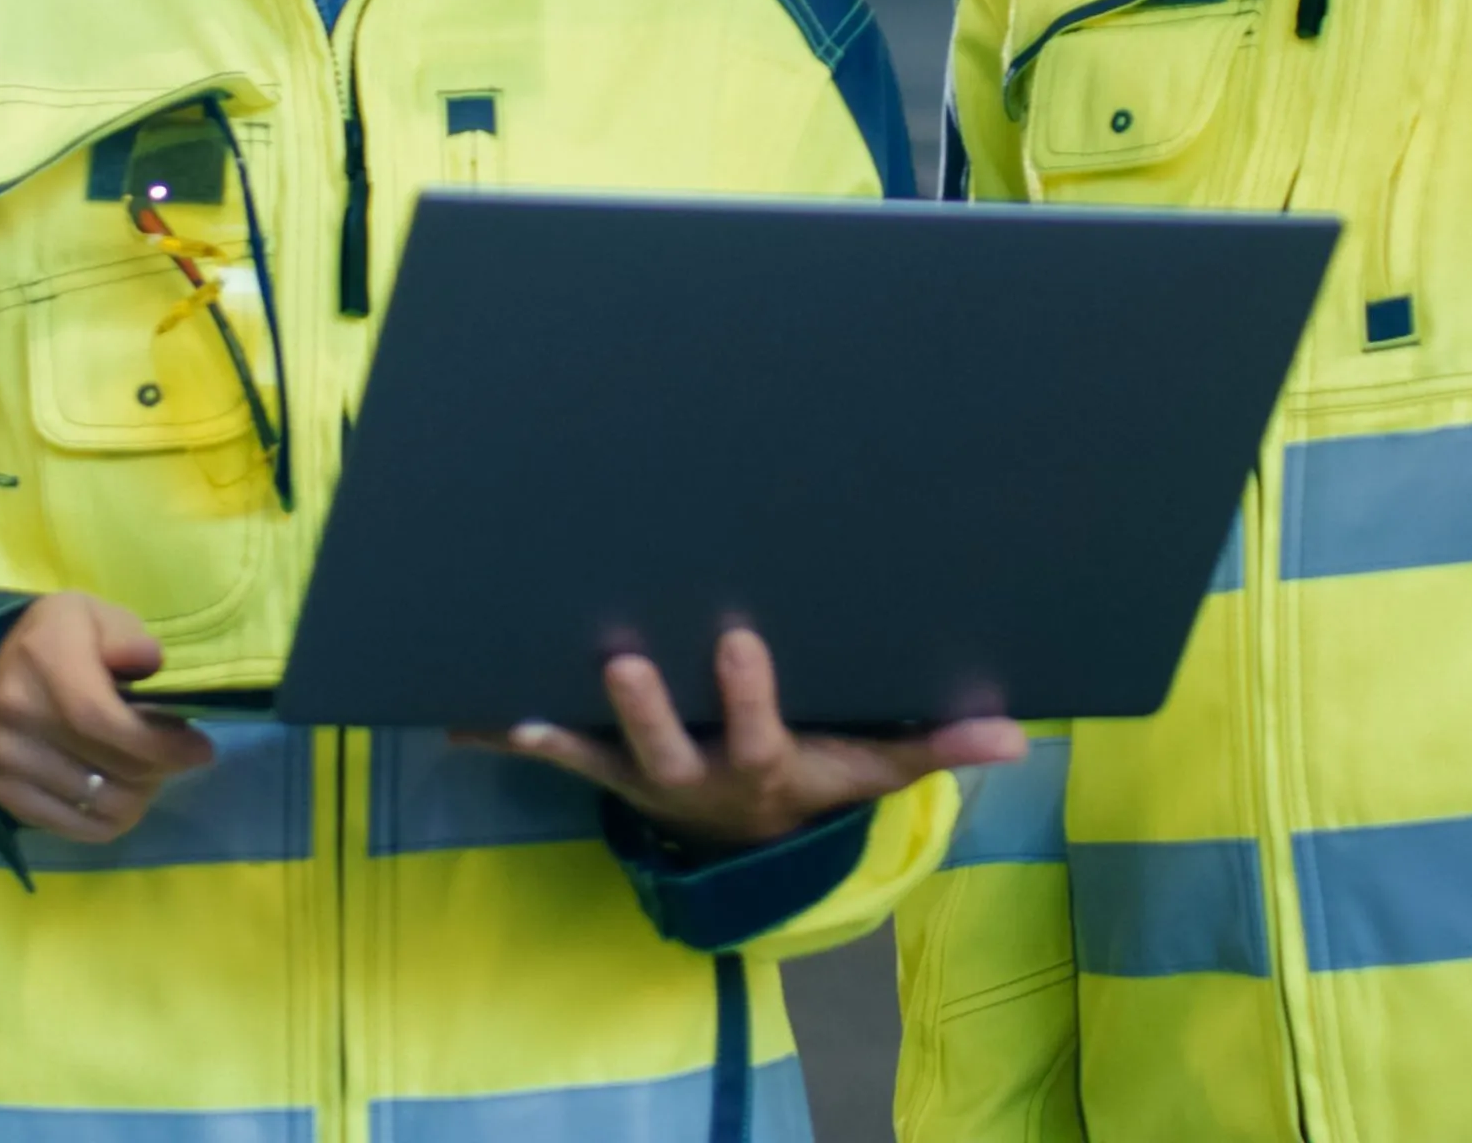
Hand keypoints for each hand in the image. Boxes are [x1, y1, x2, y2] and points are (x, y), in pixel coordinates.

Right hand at [0, 592, 215, 842]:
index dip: (158, 743)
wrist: (0, 663)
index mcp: (43, 660)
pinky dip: (110, 818)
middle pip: (108, 767)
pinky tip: (120, 790)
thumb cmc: (64, 636)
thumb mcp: (98, 616)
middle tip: (177, 754)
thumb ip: (127, 637)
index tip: (201, 749)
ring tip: (147, 769)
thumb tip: (150, 661)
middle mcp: (16, 714)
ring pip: (99, 804)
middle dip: (159, 767)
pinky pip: (76, 828)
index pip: (102, 720)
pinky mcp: (4, 793)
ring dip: (139, 794)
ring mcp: (4, 759)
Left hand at [489, 628, 1026, 847]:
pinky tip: (453, 707)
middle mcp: (691, 775)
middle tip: (619, 658)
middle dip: (641, 706)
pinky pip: (546, 748)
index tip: (737, 639)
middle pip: (661, 749)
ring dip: (553, 727)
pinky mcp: (601, 763)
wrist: (750, 833)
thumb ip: (937, 745)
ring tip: (510, 697)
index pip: (754, 734)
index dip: (746, 694)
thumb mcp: (875, 762)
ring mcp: (638, 772)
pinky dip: (500, 728)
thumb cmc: (814, 771)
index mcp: (759, 764)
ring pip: (593, 751)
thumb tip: (1018, 738)